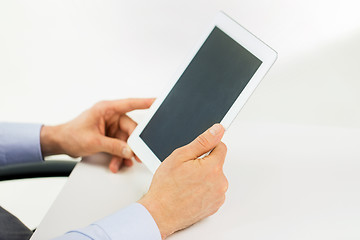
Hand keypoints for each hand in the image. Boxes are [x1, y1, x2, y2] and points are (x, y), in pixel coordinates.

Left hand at [40, 98, 153, 172]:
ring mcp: (110, 126)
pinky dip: (119, 155)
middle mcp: (110, 116)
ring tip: (122, 163)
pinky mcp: (109, 135)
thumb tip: (129, 151)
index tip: (158, 102)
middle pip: (130, 129)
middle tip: (136, 155)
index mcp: (106, 109)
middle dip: (132, 144)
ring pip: (125, 140)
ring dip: (124, 153)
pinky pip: (119, 145)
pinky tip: (117, 163)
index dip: (146, 102)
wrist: (60, 143)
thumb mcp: (94, 141)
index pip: (130, 104)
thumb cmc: (71, 134)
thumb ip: (114, 146)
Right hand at [138, 124, 227, 238]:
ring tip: (186, 183)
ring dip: (204, 177)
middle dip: (204, 163)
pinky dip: (204, 190)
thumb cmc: (166, 187)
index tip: (197, 154)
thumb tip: (218, 130)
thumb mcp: (180, 156)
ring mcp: (218, 196)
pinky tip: (190, 192)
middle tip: (186, 171)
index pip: (221, 147)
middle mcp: (220, 183)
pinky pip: (213, 191)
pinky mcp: (215, 206)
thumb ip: (203, 141)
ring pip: (214, 177)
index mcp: (213, 168)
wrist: (160, 214)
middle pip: (217, 163)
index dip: (207, 147)